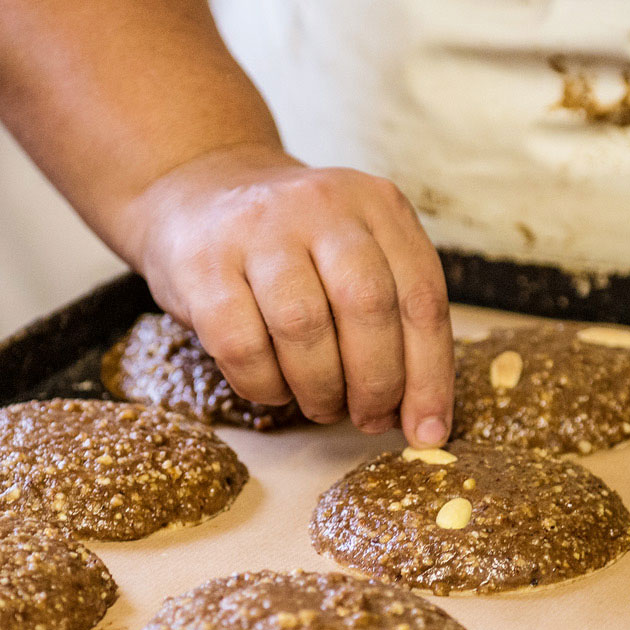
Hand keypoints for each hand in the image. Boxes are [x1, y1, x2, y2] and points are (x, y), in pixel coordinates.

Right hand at [123, 144, 453, 445]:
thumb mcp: (356, 259)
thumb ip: (394, 322)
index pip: (422, 298)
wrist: (199, 197)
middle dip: (376, 384)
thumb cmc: (295, 250)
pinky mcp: (203, 265)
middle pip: (368, 308)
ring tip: (322, 405)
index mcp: (377, 205)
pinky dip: (265, 386)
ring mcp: (258, 230)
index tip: (428, 431)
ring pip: (304, 328)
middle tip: (368, 419)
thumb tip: (421, 420)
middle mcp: (322, 206)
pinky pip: (242, 347)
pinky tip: (274, 388)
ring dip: (321, 390)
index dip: (430, 376)